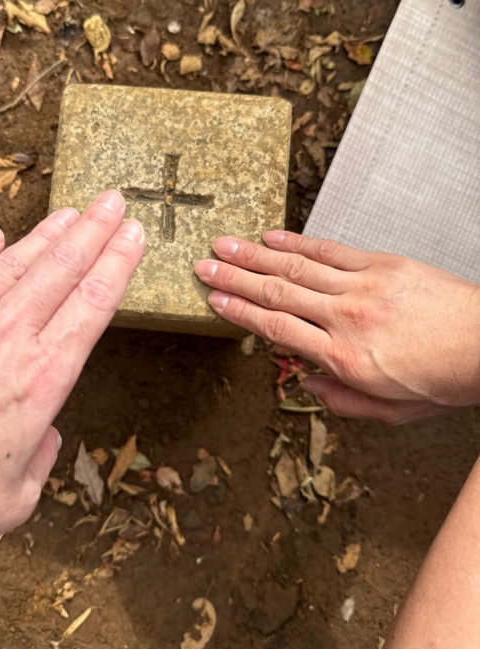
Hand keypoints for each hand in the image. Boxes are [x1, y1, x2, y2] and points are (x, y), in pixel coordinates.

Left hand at [0, 190, 143, 580]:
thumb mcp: (16, 497)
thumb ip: (39, 455)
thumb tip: (40, 432)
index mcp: (41, 380)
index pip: (93, 303)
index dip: (118, 263)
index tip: (134, 234)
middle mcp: (4, 340)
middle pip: (61, 269)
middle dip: (94, 230)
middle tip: (113, 201)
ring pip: (13, 263)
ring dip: (46, 234)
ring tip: (70, 213)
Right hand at [195, 231, 479, 423]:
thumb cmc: (445, 379)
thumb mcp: (393, 412)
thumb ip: (344, 401)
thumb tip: (307, 383)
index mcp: (344, 359)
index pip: (277, 330)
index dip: (240, 313)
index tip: (215, 300)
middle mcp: (346, 319)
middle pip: (277, 294)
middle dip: (234, 279)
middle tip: (203, 266)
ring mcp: (363, 288)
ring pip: (296, 268)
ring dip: (255, 255)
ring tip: (224, 244)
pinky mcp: (382, 266)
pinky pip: (331, 252)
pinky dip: (298, 242)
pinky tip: (273, 236)